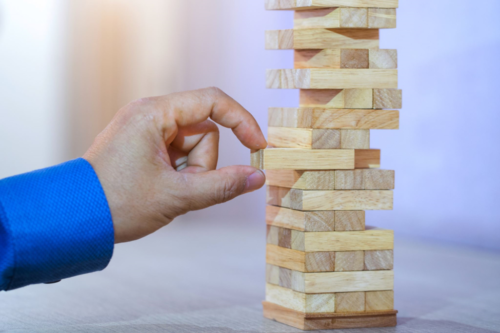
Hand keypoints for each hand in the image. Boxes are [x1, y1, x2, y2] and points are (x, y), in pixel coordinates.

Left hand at [83, 88, 266, 242]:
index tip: (258, 147)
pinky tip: (160, 188)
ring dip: (190, 172)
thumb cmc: (117, 203)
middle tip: (179, 187)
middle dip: (202, 163)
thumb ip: (222, 186)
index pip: (213, 101)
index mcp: (154, 113)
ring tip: (165, 190)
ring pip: (193, 146)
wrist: (74, 219)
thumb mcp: (176, 196)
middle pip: (204, 131)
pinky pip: (179, 154)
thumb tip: (258, 177)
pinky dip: (179, 174)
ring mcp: (146, 130)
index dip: (242, 121)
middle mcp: (150, 114)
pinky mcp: (145, 145)